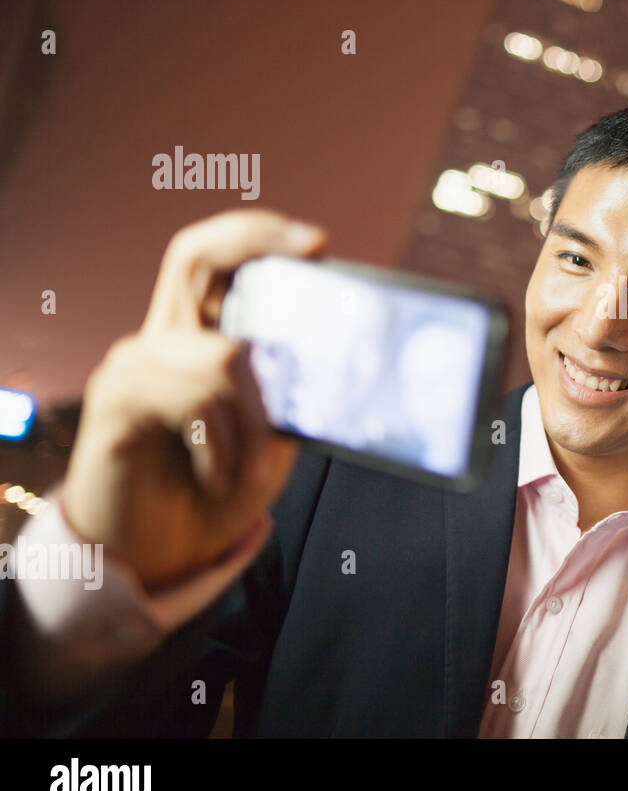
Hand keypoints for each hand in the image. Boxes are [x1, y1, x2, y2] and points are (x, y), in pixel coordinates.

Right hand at [62, 209, 327, 589]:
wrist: (160, 557)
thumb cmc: (216, 493)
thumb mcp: (272, 439)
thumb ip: (292, 395)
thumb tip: (350, 361)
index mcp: (199, 338)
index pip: (214, 258)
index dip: (257, 234)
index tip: (317, 241)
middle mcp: (162, 338)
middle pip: (194, 255)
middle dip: (256, 240)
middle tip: (316, 249)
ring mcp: (134, 363)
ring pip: (224, 354)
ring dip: (257, 420)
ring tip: (254, 469)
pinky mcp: (115, 399)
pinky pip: (194, 400)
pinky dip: (222, 444)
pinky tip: (219, 476)